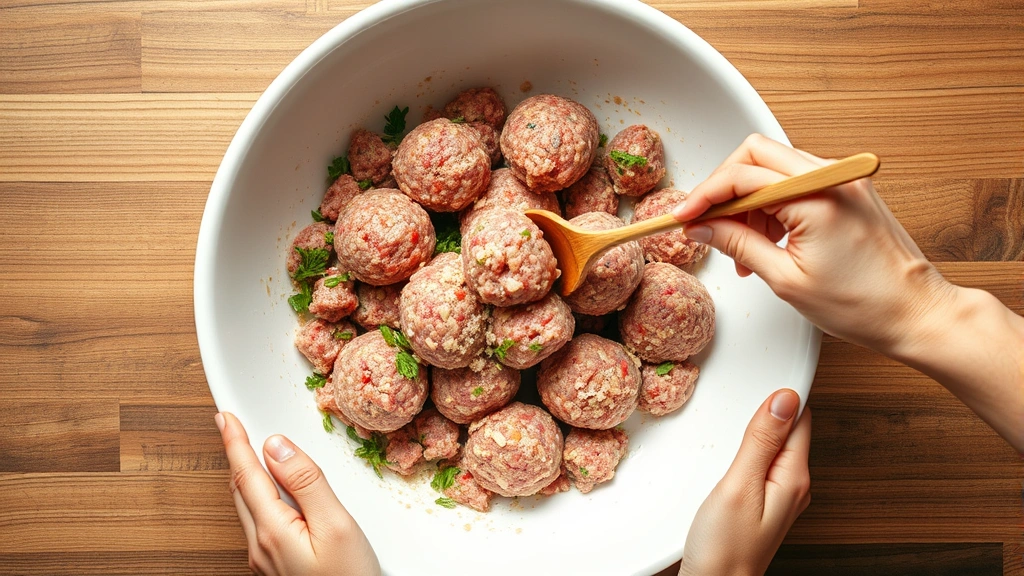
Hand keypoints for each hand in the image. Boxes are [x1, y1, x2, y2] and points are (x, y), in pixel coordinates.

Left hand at [217, 412, 380, 575]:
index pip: (246, 474)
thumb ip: (306, 483)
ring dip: (247, 476)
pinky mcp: (276, 570)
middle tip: (231, 425)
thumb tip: (278, 447)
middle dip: (236, 454)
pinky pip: (260, 525)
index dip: (235, 441)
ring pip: (249, 508)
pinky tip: (272, 495)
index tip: (225, 415)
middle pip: (241, 490)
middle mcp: (261, 546)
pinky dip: (261, 499)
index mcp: (273, 530)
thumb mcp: (336, 525)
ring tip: (250, 453)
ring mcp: (265, 561)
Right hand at [672, 134, 1023, 451]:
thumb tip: (702, 229)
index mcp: (816, 197)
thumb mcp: (786, 279)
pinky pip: (795, 183)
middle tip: (706, 223)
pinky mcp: (847, 190)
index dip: (704, 196)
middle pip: (755, 154)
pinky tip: (766, 242)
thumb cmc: (864, 304)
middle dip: (723, 188)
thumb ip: (738, 245)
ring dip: (747, 201)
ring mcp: (842, 180)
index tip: (682, 217)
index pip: (742, 177)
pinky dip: (772, 206)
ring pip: (773, 168)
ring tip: (741, 248)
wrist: (916, 312)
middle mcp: (831, 177)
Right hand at [679, 389, 811, 575]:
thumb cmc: (724, 548)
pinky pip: (763, 464)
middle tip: (757, 379)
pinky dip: (752, 448)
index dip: (786, 391)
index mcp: (793, 477)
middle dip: (774, 406)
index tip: (774, 367)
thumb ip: (760, 441)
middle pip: (790, 429)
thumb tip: (784, 400)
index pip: (800, 417)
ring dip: (761, 427)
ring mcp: (779, 496)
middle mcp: (793, 486)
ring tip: (747, 406)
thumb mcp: (738, 485)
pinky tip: (736, 445)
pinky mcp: (761, 504)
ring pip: (776, 446)